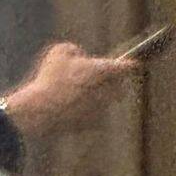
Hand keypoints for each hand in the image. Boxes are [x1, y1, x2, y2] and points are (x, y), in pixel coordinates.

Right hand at [3, 42, 136, 136]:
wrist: (42, 110)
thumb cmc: (50, 77)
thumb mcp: (60, 51)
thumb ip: (74, 51)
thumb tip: (78, 57)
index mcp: (104, 70)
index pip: (125, 66)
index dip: (130, 64)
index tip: (133, 64)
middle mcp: (108, 91)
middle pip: (118, 86)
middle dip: (110, 82)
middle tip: (97, 78)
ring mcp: (102, 109)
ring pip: (104, 101)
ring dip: (96, 96)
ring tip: (76, 92)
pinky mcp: (92, 124)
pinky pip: (92, 115)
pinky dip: (84, 111)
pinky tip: (69, 107)